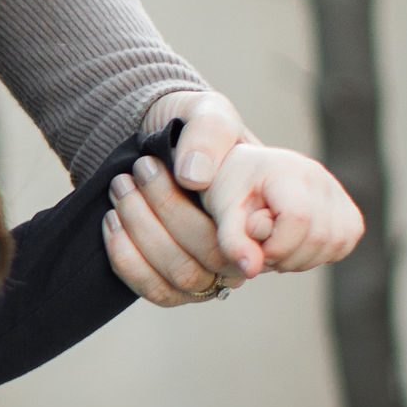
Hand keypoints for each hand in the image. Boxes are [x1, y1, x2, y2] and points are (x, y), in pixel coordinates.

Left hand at [102, 93, 362, 309]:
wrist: (174, 149)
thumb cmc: (200, 131)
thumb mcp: (209, 114)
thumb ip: (209, 134)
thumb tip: (193, 177)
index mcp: (287, 201)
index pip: (294, 225)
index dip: (248, 223)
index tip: (187, 181)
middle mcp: (264, 246)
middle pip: (222, 257)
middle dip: (169, 209)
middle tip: (140, 168)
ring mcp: (227, 273)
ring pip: (186, 277)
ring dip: (142, 231)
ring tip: (121, 186)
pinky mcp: (190, 287)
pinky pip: (159, 292)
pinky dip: (127, 259)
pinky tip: (112, 222)